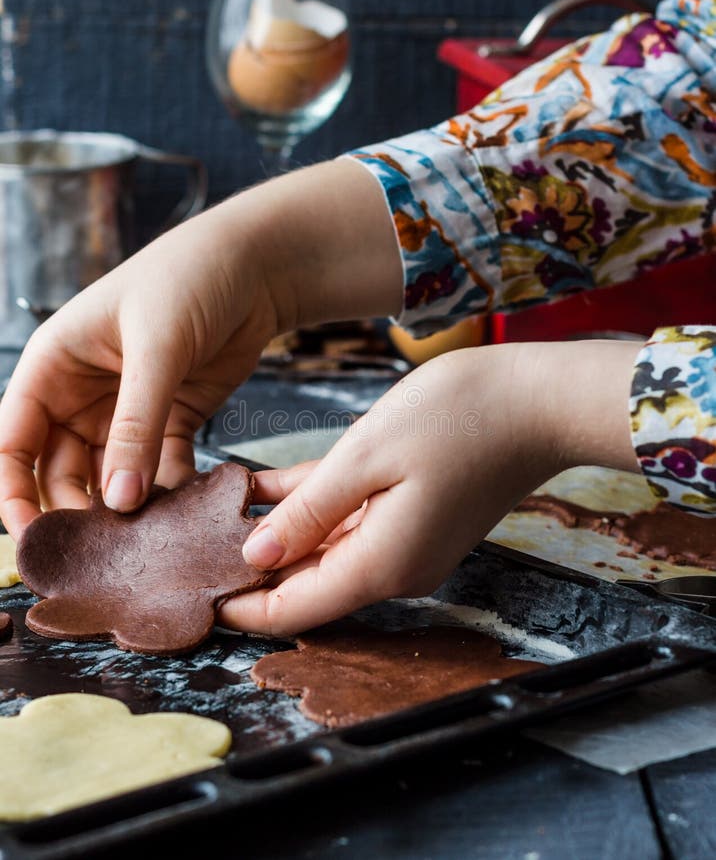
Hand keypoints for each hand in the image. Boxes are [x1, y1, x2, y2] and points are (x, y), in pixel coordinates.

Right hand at [0, 159, 401, 538]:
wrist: (256, 266)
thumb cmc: (191, 278)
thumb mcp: (157, 346)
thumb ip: (135, 422)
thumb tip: (116, 498)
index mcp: (55, 364)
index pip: (13, 440)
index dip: (12, 491)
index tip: (30, 538)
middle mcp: (84, 391)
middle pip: (60, 468)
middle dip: (76, 509)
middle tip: (101, 554)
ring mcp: (129, 409)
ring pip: (111, 475)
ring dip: (123, 508)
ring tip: (143, 543)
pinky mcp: (172, 418)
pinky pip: (159, 468)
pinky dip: (167, 492)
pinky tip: (181, 516)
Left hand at [219, 340, 641, 635]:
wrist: (538, 403)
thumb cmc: (459, 418)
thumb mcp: (367, 457)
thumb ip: (307, 512)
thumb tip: (254, 557)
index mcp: (380, 563)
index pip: (294, 610)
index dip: (241, 607)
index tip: (193, 591)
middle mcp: (394, 568)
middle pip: (307, 585)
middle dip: (251, 568)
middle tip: (192, 541)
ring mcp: (409, 545)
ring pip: (325, 552)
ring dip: (278, 533)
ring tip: (218, 508)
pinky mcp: (417, 519)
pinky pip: (352, 525)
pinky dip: (313, 510)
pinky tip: (268, 487)